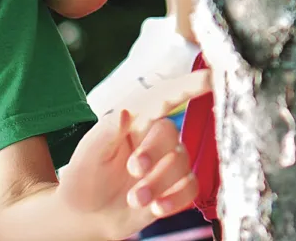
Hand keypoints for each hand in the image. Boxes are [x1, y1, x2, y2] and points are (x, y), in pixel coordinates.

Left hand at [56, 69, 209, 237]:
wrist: (87, 216)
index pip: (164, 97)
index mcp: (135, 121)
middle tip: (133, 171)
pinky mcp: (176, 187)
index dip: (189, 85)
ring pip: (182, 164)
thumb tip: (125, 112)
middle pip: (171, 134)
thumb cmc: (85, 178)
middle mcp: (155, 139)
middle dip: (154, 154)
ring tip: (133, 200)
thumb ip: (106, 132)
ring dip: (157, 184)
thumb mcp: (87, 154)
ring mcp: (168, 163)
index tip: (210, 78)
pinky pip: (191, 187)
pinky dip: (174, 199)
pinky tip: (155, 208)